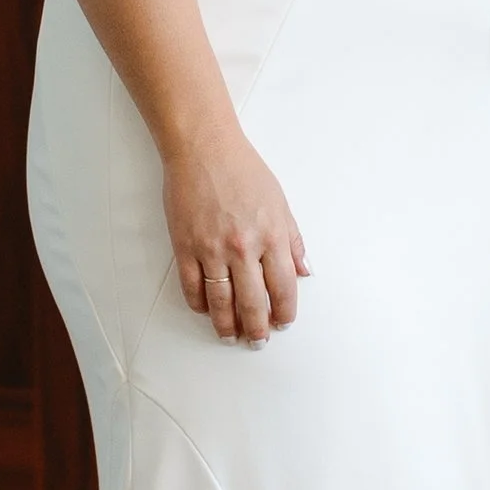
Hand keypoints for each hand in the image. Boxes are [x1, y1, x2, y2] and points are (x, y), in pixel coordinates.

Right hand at [163, 127, 308, 345]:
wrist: (203, 149)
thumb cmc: (242, 170)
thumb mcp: (279, 202)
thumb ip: (292, 239)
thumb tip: (304, 270)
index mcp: (271, 235)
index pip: (284, 287)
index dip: (285, 311)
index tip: (283, 322)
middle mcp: (244, 247)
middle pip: (253, 303)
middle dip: (257, 328)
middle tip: (257, 340)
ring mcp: (212, 249)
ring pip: (221, 303)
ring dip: (226, 326)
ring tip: (230, 335)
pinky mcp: (185, 247)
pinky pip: (192, 288)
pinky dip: (199, 305)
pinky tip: (206, 310)